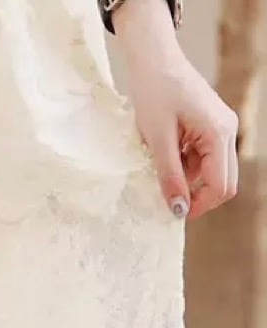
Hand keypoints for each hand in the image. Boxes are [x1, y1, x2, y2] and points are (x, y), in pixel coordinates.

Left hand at [115, 0, 238, 220]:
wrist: (153, 61)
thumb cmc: (155, 93)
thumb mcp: (158, 139)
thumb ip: (169, 176)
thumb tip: (178, 209)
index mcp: (219, 133)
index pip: (221, 185)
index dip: (199, 205)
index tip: (173, 214)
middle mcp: (227, 131)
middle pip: (223, 181)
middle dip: (196, 196)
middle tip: (165, 200)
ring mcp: (219, 128)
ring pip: (209, 171)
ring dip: (185, 178)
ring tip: (157, 167)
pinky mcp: (208, 127)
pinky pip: (200, 158)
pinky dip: (182, 164)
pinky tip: (162, 155)